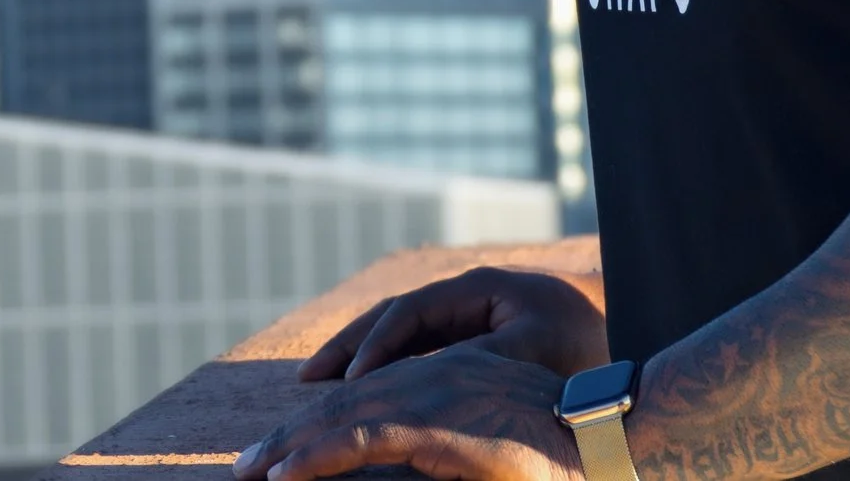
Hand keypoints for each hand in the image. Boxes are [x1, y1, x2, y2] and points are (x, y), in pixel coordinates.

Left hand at [234, 347, 583, 480]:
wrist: (605, 443)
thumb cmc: (556, 457)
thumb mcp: (486, 448)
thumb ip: (442, 455)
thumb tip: (418, 465)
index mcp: (442, 379)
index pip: (365, 400)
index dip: (316, 427)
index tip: (279, 453)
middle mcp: (429, 379)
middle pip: (342, 406)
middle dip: (287, 437)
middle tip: (244, 465)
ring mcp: (432, 398)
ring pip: (341, 421)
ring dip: (289, 448)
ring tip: (249, 470)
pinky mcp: (437, 426)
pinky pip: (364, 441)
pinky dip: (317, 456)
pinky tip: (285, 472)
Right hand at [300, 267, 608, 381]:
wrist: (627, 328)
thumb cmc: (589, 339)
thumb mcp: (536, 350)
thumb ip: (482, 361)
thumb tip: (427, 380)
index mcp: (475, 289)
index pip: (408, 314)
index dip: (374, 347)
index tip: (347, 382)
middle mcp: (463, 297)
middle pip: (390, 320)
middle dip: (347, 350)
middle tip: (304, 383)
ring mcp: (466, 317)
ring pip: (399, 337)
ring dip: (360, 361)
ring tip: (318, 388)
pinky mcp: (474, 339)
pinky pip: (418, 353)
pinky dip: (389, 372)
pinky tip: (366, 397)